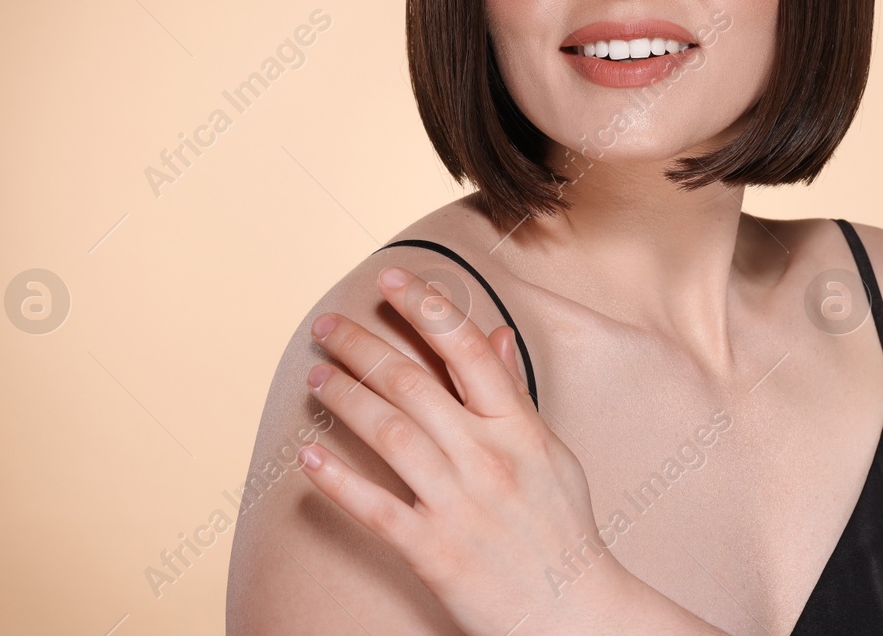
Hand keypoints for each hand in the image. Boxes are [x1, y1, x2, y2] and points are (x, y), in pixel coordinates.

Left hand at [298, 265, 634, 635]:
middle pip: (413, 383)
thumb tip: (496, 334)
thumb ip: (515, 394)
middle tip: (328, 325)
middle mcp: (487, 458)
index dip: (426, 307)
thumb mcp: (550, 452)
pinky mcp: (433, 552)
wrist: (574, 612)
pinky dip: (337, 479)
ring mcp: (459, 505)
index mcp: (519, 429)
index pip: (468, 350)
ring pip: (388, 433)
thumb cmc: (561, 530)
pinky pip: (374, 507)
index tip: (390, 279)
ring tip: (316, 376)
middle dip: (364, 346)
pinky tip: (308, 454)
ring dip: (345, 398)